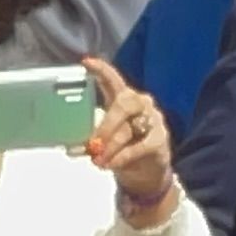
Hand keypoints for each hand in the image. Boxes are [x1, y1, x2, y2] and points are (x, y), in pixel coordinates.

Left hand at [77, 57, 174, 212]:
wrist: (146, 172)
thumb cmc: (121, 148)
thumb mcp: (104, 139)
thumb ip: (91, 138)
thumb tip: (74, 148)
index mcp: (123, 98)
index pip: (114, 80)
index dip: (102, 70)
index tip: (87, 63)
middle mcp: (140, 103)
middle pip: (123, 104)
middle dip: (106, 124)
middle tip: (92, 143)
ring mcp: (153, 120)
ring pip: (129, 128)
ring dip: (110, 146)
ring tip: (98, 160)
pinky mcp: (161, 139)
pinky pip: (140, 146)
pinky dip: (122, 156)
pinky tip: (111, 164)